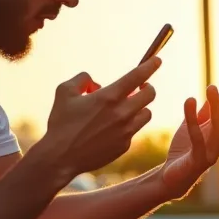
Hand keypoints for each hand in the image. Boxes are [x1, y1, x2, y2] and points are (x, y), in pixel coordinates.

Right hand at [35, 57, 161, 182]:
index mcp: (109, 97)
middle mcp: (122, 113)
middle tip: (140, 87)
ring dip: (139, 107)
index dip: (150, 65)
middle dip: (147, 87)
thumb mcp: (64, 91)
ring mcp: (126, 131)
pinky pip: (134, 131)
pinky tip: (112, 128)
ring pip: (147, 114)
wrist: (60, 157)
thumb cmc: (61, 123)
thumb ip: (82, 79)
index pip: (138, 76)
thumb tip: (96, 84)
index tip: (157, 60)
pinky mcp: (124, 146)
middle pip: (150, 94)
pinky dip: (127, 125)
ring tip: (125, 108)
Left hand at [160, 68, 218, 198]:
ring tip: (211, 87)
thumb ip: (202, 113)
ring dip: (216, 106)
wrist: (171, 178)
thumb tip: (212, 92)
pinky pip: (197, 138)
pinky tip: (190, 102)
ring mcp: (212, 151)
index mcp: (218, 129)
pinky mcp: (198, 160)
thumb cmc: (183, 151)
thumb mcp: (192, 127)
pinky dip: (193, 120)